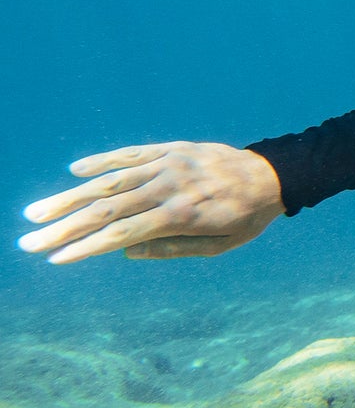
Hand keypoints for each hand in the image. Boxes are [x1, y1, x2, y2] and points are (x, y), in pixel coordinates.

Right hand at [19, 142, 284, 262]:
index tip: (56, 258)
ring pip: (112, 180)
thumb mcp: (218, 245)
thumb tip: (124, 251)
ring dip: (71, 196)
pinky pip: (133, 153)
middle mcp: (171, 185)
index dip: (86, 247)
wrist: (273, 175)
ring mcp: (169, 163)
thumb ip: (171, 249)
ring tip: (38, 211)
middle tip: (29, 241)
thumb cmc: (247, 218)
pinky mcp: (173, 148)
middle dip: (64, 226)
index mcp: (182, 214)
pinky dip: (103, 160)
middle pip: (108, 208)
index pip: (123, 233)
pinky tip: (76, 171)